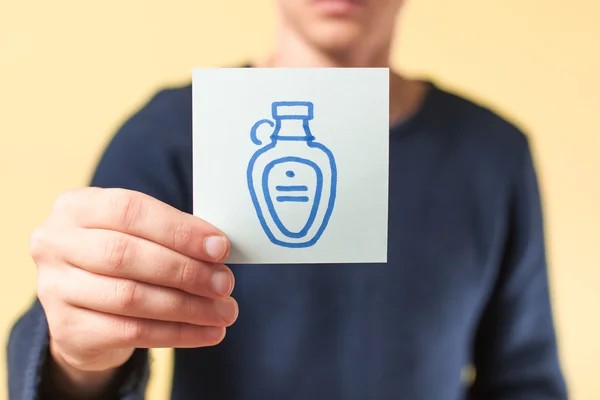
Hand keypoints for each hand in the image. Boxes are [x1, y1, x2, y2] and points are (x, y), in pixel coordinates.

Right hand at [30, 188, 236, 393]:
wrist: (85, 307)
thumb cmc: (123, 258)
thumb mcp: (139, 234)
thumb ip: (172, 234)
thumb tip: (217, 249)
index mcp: (77, 206)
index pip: (129, 210)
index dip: (179, 230)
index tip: (220, 247)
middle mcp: (56, 243)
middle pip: (126, 255)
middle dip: (185, 271)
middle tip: (224, 283)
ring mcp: (55, 288)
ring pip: (130, 298)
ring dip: (187, 307)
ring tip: (224, 311)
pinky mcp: (67, 329)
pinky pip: (130, 332)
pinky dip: (177, 333)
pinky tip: (207, 332)